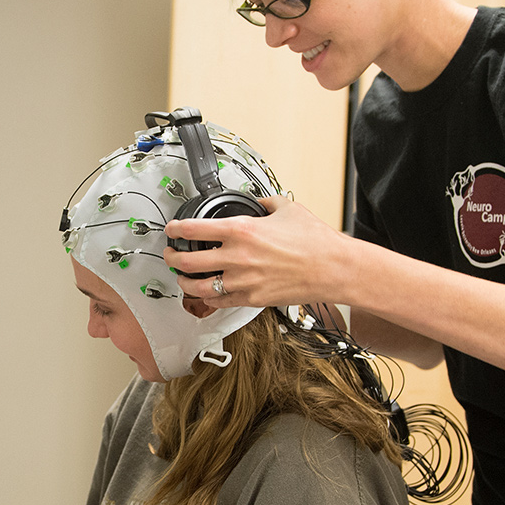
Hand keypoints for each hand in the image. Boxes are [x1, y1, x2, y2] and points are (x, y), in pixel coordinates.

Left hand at [162, 195, 352, 308]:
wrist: (334, 268)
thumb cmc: (315, 241)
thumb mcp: (286, 208)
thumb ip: (264, 202)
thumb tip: (256, 201)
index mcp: (242, 230)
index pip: (194, 228)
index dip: (175, 228)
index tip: (171, 229)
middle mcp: (237, 257)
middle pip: (187, 261)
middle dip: (172, 257)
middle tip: (170, 254)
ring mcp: (243, 281)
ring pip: (198, 287)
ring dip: (184, 282)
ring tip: (182, 277)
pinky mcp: (251, 299)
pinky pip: (219, 302)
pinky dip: (208, 299)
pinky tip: (206, 293)